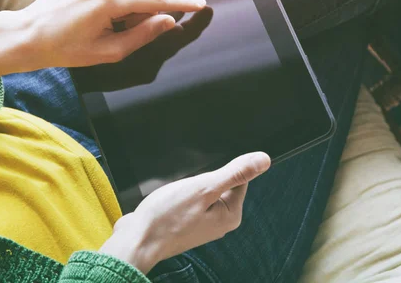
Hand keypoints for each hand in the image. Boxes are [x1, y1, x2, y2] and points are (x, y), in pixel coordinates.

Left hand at [0, 0, 205, 83]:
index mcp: (109, 1)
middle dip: (151, 5)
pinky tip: (98, 12)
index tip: (200, 3)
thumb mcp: (109, 52)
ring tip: (110, 22)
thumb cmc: (65, 49)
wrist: (28, 35)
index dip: (181, 3)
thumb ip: (143, 36)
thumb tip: (168, 22)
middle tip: (130, 29)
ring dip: (134, 0)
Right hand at [99, 152, 270, 273]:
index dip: (221, 169)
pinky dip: (180, 195)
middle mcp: (220, 222)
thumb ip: (234, 173)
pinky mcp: (187, 223)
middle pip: (220, 184)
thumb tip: (263, 160)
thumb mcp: (204, 187)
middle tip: (186, 187)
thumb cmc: (166, 217)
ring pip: (202, 191)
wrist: (136, 239)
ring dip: (190, 186)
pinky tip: (170, 201)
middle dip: (202, 178)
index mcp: (231, 215)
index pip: (239, 178)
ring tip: (176, 196)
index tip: (204, 175)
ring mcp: (203, 224)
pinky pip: (190, 200)